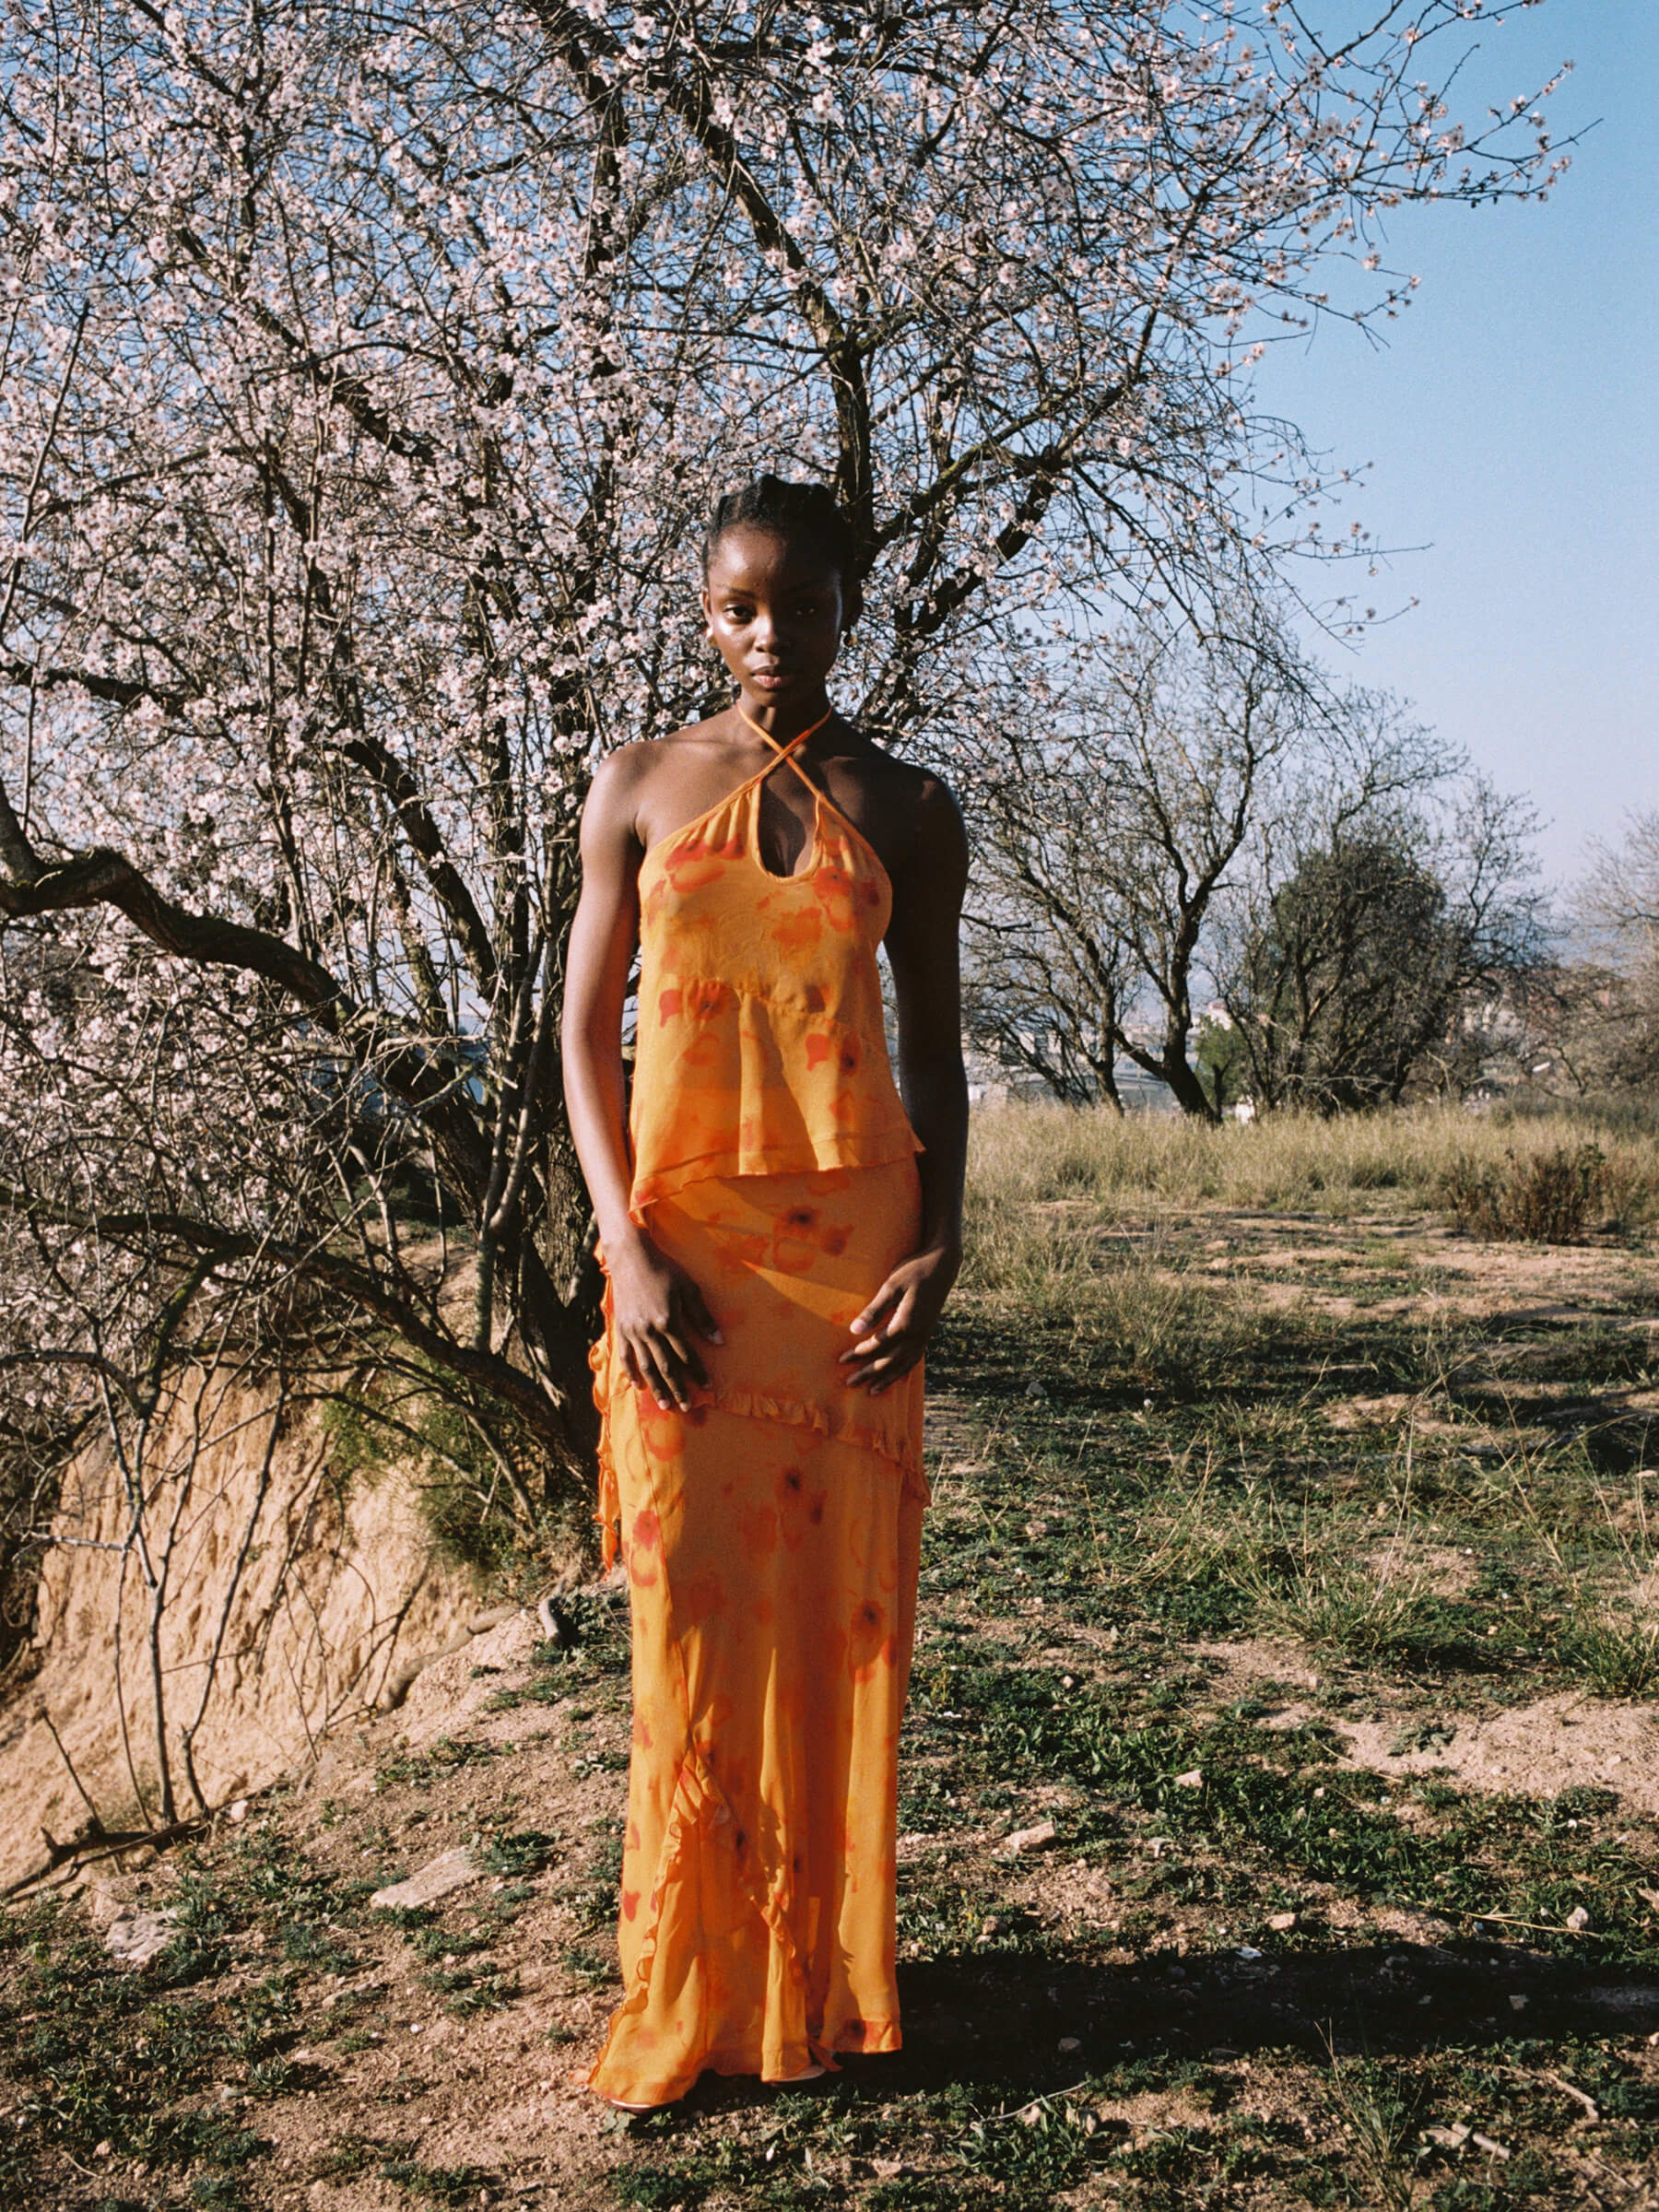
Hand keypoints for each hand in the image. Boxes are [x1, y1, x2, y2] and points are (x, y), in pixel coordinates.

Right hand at [608, 1230, 722, 1409]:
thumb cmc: (665, 1269)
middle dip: (678, 1388)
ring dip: (657, 1387)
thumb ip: (703, 1317)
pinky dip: (632, 1372)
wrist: (631, 1257)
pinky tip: (638, 1386)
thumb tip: (719, 1341)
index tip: (708, 1386)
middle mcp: (649, 1330)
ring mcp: (633, 1330)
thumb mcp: (689, 1288)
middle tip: (688, 1407)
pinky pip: (626, 1355)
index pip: (687, 1354)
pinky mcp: (621, 1328)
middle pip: (666, 1366)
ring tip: (666, 1404)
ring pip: (646, 1366)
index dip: (698, 1372)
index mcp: (668, 1320)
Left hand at [839, 1243, 959, 1394]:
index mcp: (906, 1324)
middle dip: (869, 1373)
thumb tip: (855, 1329)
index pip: (878, 1345)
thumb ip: (874, 1309)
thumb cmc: (914, 1271)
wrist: (943, 1265)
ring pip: (904, 1364)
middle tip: (850, 1383)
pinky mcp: (928, 1332)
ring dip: (887, 1378)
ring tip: (872, 1390)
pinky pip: (915, 1358)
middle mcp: (918, 1334)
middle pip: (890, 1361)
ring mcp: (925, 1335)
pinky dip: (903, 1370)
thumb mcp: (891, 1286)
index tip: (842, 1360)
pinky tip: (896, 1375)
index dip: (859, 1354)